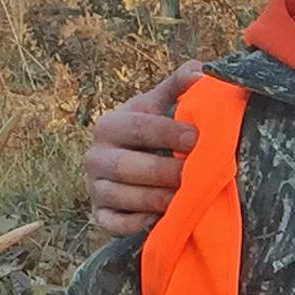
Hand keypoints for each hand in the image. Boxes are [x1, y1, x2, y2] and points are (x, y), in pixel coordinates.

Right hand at [84, 61, 204, 234]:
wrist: (127, 163)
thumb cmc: (149, 131)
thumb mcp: (159, 106)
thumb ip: (178, 86)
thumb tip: (200, 71)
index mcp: (109, 125)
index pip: (138, 127)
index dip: (169, 133)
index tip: (197, 138)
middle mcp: (94, 156)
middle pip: (126, 166)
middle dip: (165, 171)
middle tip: (196, 174)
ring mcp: (94, 188)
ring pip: (122, 196)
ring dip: (157, 198)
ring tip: (187, 198)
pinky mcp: (99, 215)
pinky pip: (114, 224)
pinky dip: (138, 223)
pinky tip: (163, 217)